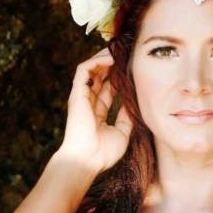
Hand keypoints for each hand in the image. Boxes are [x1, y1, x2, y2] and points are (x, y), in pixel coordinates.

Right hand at [55, 47, 133, 173]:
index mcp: (97, 113)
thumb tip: (134, 103)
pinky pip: (84, 70)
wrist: (88, 160)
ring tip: (119, 52)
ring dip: (104, 59)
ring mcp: (81, 97)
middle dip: (112, 65)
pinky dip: (96, 61)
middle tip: (127, 56)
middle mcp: (88, 103)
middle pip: (99, 77)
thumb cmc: (103, 152)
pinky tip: (111, 58)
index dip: (119, 79)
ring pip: (91, 70)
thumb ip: (127, 117)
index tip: (132, 71)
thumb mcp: (122, 132)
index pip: (108, 90)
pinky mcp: (77, 93)